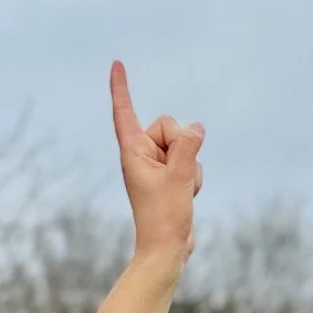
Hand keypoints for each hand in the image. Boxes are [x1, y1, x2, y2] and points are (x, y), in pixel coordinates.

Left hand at [109, 59, 203, 263]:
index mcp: (132, 152)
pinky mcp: (171, 176)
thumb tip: (196, 127)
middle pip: (170, 125)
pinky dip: (194, 177)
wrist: (167, 249)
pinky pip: (191, 161)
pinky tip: (185, 196)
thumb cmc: (164, 216)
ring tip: (178, 191)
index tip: (116, 63)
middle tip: (173, 175)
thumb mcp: (179, 176)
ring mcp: (158, 165)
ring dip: (190, 166)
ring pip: (185, 144)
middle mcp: (142, 155)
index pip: (124, 112)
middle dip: (180, 144)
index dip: (121, 88)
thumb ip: (188, 146)